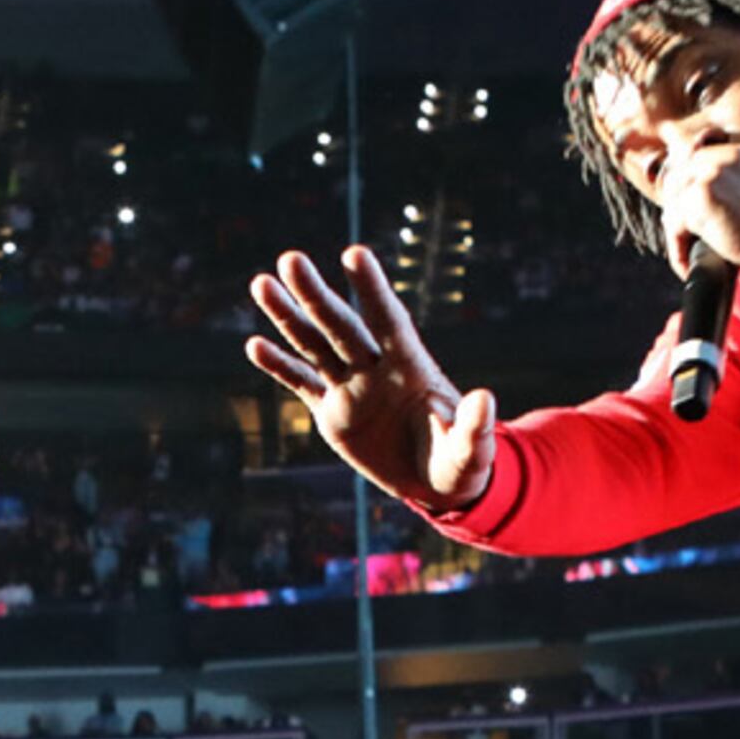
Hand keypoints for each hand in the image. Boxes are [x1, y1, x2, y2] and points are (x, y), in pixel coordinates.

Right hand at [244, 248, 495, 515]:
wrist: (436, 484)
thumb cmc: (460, 462)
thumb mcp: (471, 450)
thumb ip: (473, 426)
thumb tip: (485, 399)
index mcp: (410, 366)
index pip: (387, 320)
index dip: (371, 290)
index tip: (354, 254)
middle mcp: (375, 368)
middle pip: (340, 325)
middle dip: (315, 294)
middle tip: (291, 259)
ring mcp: (350, 387)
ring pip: (313, 344)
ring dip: (287, 316)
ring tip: (261, 283)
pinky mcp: (332, 412)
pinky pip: (301, 384)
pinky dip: (279, 366)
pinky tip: (254, 344)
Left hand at [660, 135, 739, 273]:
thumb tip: (711, 194)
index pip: (703, 158)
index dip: (692, 185)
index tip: (687, 207)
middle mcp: (731, 155)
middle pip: (683, 173)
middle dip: (678, 204)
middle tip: (681, 232)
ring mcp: (714, 172)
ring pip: (675, 197)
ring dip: (677, 227)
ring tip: (686, 251)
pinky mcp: (702, 195)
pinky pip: (675, 220)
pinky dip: (677, 246)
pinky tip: (687, 263)